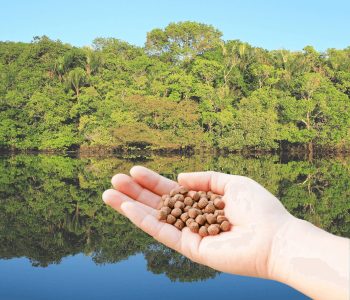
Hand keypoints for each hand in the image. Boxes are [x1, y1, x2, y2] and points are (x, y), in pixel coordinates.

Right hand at [102, 166, 293, 278]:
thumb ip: (205, 178)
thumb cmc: (259, 208)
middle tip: (114, 179)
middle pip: (158, 203)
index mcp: (202, 203)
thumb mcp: (231, 182)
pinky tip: (127, 208)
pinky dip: (143, 221)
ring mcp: (189, 234)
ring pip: (154, 218)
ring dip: (130, 206)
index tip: (134, 170)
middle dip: (136, 192)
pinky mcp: (190, 248)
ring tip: (109, 193)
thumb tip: (179, 177)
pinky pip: (163, 233)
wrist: (274, 237)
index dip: (152, 181)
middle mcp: (192, 218)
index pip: (171, 191)